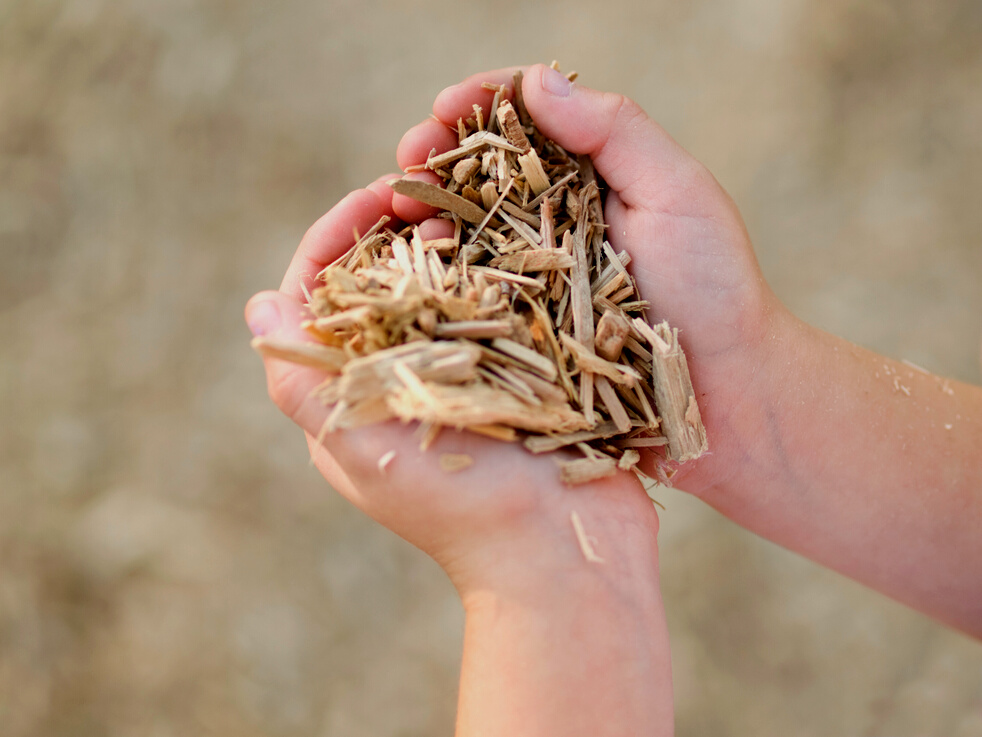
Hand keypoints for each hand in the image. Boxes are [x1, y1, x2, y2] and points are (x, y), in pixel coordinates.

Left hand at [245, 172, 658, 598]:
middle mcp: (404, 369)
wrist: (560, 550)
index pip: (325, 292)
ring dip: (453, 232)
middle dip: (399, 224)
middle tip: (432, 189)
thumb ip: (302, 383)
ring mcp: (465, 364)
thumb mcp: (360, 449)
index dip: (340, 235)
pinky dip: (503, 259)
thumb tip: (259, 307)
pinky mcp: (520, 363)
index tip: (378, 195)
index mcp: (355, 388)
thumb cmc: (456, 509)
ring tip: (474, 203)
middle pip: (383, 275)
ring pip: (443, 277)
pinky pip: (501, 297)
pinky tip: (518, 232)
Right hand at [400, 64, 795, 498]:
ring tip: (398, 207)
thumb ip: (616, 131)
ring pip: (459, 228)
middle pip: (477, 172)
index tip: (443, 106)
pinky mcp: (516, 326)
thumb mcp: (677, 194)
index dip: (478, 106)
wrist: (722, 394)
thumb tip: (536, 81)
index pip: (523, 122)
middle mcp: (550, 219)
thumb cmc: (714, 289)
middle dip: (434, 155)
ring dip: (421, 210)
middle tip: (408, 158)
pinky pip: (462, 291)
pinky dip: (430, 271)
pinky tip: (412, 262)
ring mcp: (528, 274)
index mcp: (589, 176)